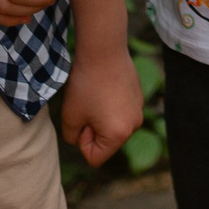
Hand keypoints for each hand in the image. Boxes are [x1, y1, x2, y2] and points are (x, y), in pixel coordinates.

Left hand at [62, 47, 146, 168]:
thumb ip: (73, 138)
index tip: (82, 119)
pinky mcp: (138, 96)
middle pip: (106, 142)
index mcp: (118, 135)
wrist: (103, 50)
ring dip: (101, 116)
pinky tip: (104, 86)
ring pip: (113, 126)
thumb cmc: (85, 85)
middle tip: (87, 105)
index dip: (82, 142)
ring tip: (95, 94)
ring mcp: (139, 109)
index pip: (95, 158)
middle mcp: (134, 125)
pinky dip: (110, 104)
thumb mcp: (69, 117)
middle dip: (93, 129)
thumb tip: (84, 136)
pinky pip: (120, 111)